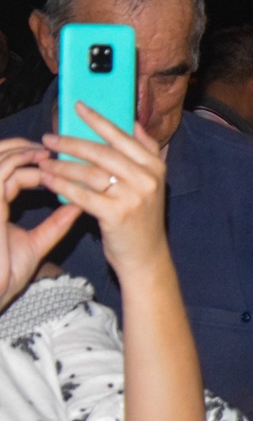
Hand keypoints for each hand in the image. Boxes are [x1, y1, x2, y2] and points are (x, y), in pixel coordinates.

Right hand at [0, 139, 80, 313]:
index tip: (57, 160)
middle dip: (22, 147)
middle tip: (52, 146)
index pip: (7, 174)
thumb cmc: (7, 274)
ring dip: (23, 150)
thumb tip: (78, 207)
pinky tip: (41, 161)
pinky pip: (2, 172)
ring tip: (49, 150)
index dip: (28, 162)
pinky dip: (20, 161)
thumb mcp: (36, 244)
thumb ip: (55, 225)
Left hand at [40, 104, 168, 277]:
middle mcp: (148, 178)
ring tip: (44, 161)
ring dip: (62, 166)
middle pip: (104, 152)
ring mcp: (135, 196)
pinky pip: (83, 195)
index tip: (79, 107)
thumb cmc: (141, 218)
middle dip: (72, 143)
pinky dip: (63, 187)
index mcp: (156, 166)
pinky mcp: (118, 214)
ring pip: (90, 173)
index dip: (99, 120)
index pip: (124, 136)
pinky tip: (49, 181)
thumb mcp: (150, 183)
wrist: (146, 256)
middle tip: (49, 138)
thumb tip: (132, 123)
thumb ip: (144, 153)